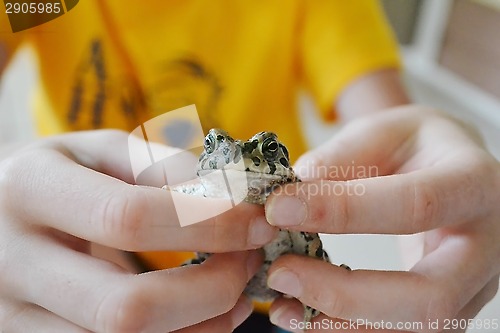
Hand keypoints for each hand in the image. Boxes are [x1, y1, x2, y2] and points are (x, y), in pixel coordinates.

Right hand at [0, 130, 276, 332]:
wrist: (1, 213)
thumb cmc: (62, 175)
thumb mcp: (99, 151)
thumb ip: (159, 165)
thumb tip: (231, 195)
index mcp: (29, 190)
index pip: (127, 218)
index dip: (208, 225)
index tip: (259, 222)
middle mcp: (10, 261)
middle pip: (126, 307)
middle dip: (211, 289)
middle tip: (250, 261)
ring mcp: (14, 317)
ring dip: (203, 324)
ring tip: (237, 289)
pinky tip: (209, 315)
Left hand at [264, 106, 499, 331]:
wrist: (449, 171)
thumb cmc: (417, 147)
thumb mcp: (384, 132)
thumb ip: (343, 157)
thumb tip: (295, 191)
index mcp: (473, 183)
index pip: (415, 206)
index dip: (344, 211)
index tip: (280, 209)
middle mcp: (486, 245)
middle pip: (429, 295)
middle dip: (345, 293)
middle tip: (281, 273)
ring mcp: (473, 286)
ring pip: (416, 329)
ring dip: (341, 324)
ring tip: (282, 305)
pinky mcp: (449, 308)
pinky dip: (348, 330)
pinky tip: (303, 315)